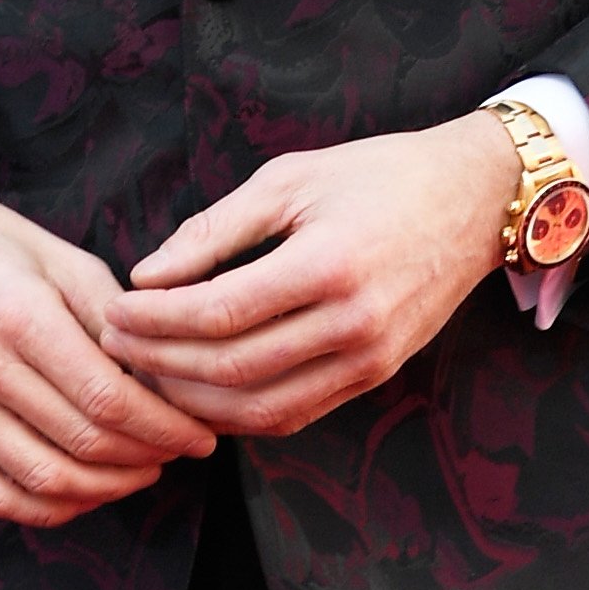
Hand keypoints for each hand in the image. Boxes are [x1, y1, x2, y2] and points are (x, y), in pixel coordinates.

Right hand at [0, 152, 214, 527]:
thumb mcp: (62, 259)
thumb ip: (116, 320)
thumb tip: (167, 379)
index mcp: (19, 316)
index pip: (108, 396)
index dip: (165, 426)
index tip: (199, 434)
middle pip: (83, 442)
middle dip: (148, 456)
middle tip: (179, 451)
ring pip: (44, 479)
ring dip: (107, 488)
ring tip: (141, 472)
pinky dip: (49, 507)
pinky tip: (84, 491)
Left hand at [101, 117, 521, 437]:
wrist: (475, 200)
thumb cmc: (378, 175)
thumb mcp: (291, 178)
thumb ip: (214, 229)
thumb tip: (147, 275)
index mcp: (328, 264)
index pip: (219, 313)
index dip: (155, 320)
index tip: (113, 311)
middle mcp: (353, 323)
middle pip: (232, 369)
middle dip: (161, 362)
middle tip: (115, 345)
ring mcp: (369, 358)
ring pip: (261, 408)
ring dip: (194, 401)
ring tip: (149, 373)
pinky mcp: (376, 375)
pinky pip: (295, 414)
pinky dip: (239, 414)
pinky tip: (201, 393)